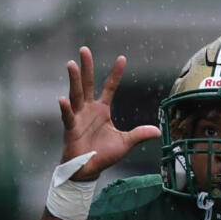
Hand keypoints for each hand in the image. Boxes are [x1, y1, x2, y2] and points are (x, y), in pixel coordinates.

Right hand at [59, 46, 160, 179]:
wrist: (88, 170)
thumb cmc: (103, 155)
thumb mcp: (125, 143)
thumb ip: (139, 134)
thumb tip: (158, 131)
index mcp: (102, 110)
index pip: (109, 87)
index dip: (115, 73)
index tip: (122, 58)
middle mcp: (89, 109)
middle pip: (88, 84)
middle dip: (86, 67)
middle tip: (84, 49)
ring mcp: (78, 117)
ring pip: (76, 94)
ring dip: (74, 80)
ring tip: (71, 64)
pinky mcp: (71, 128)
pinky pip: (68, 117)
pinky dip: (65, 109)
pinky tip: (62, 99)